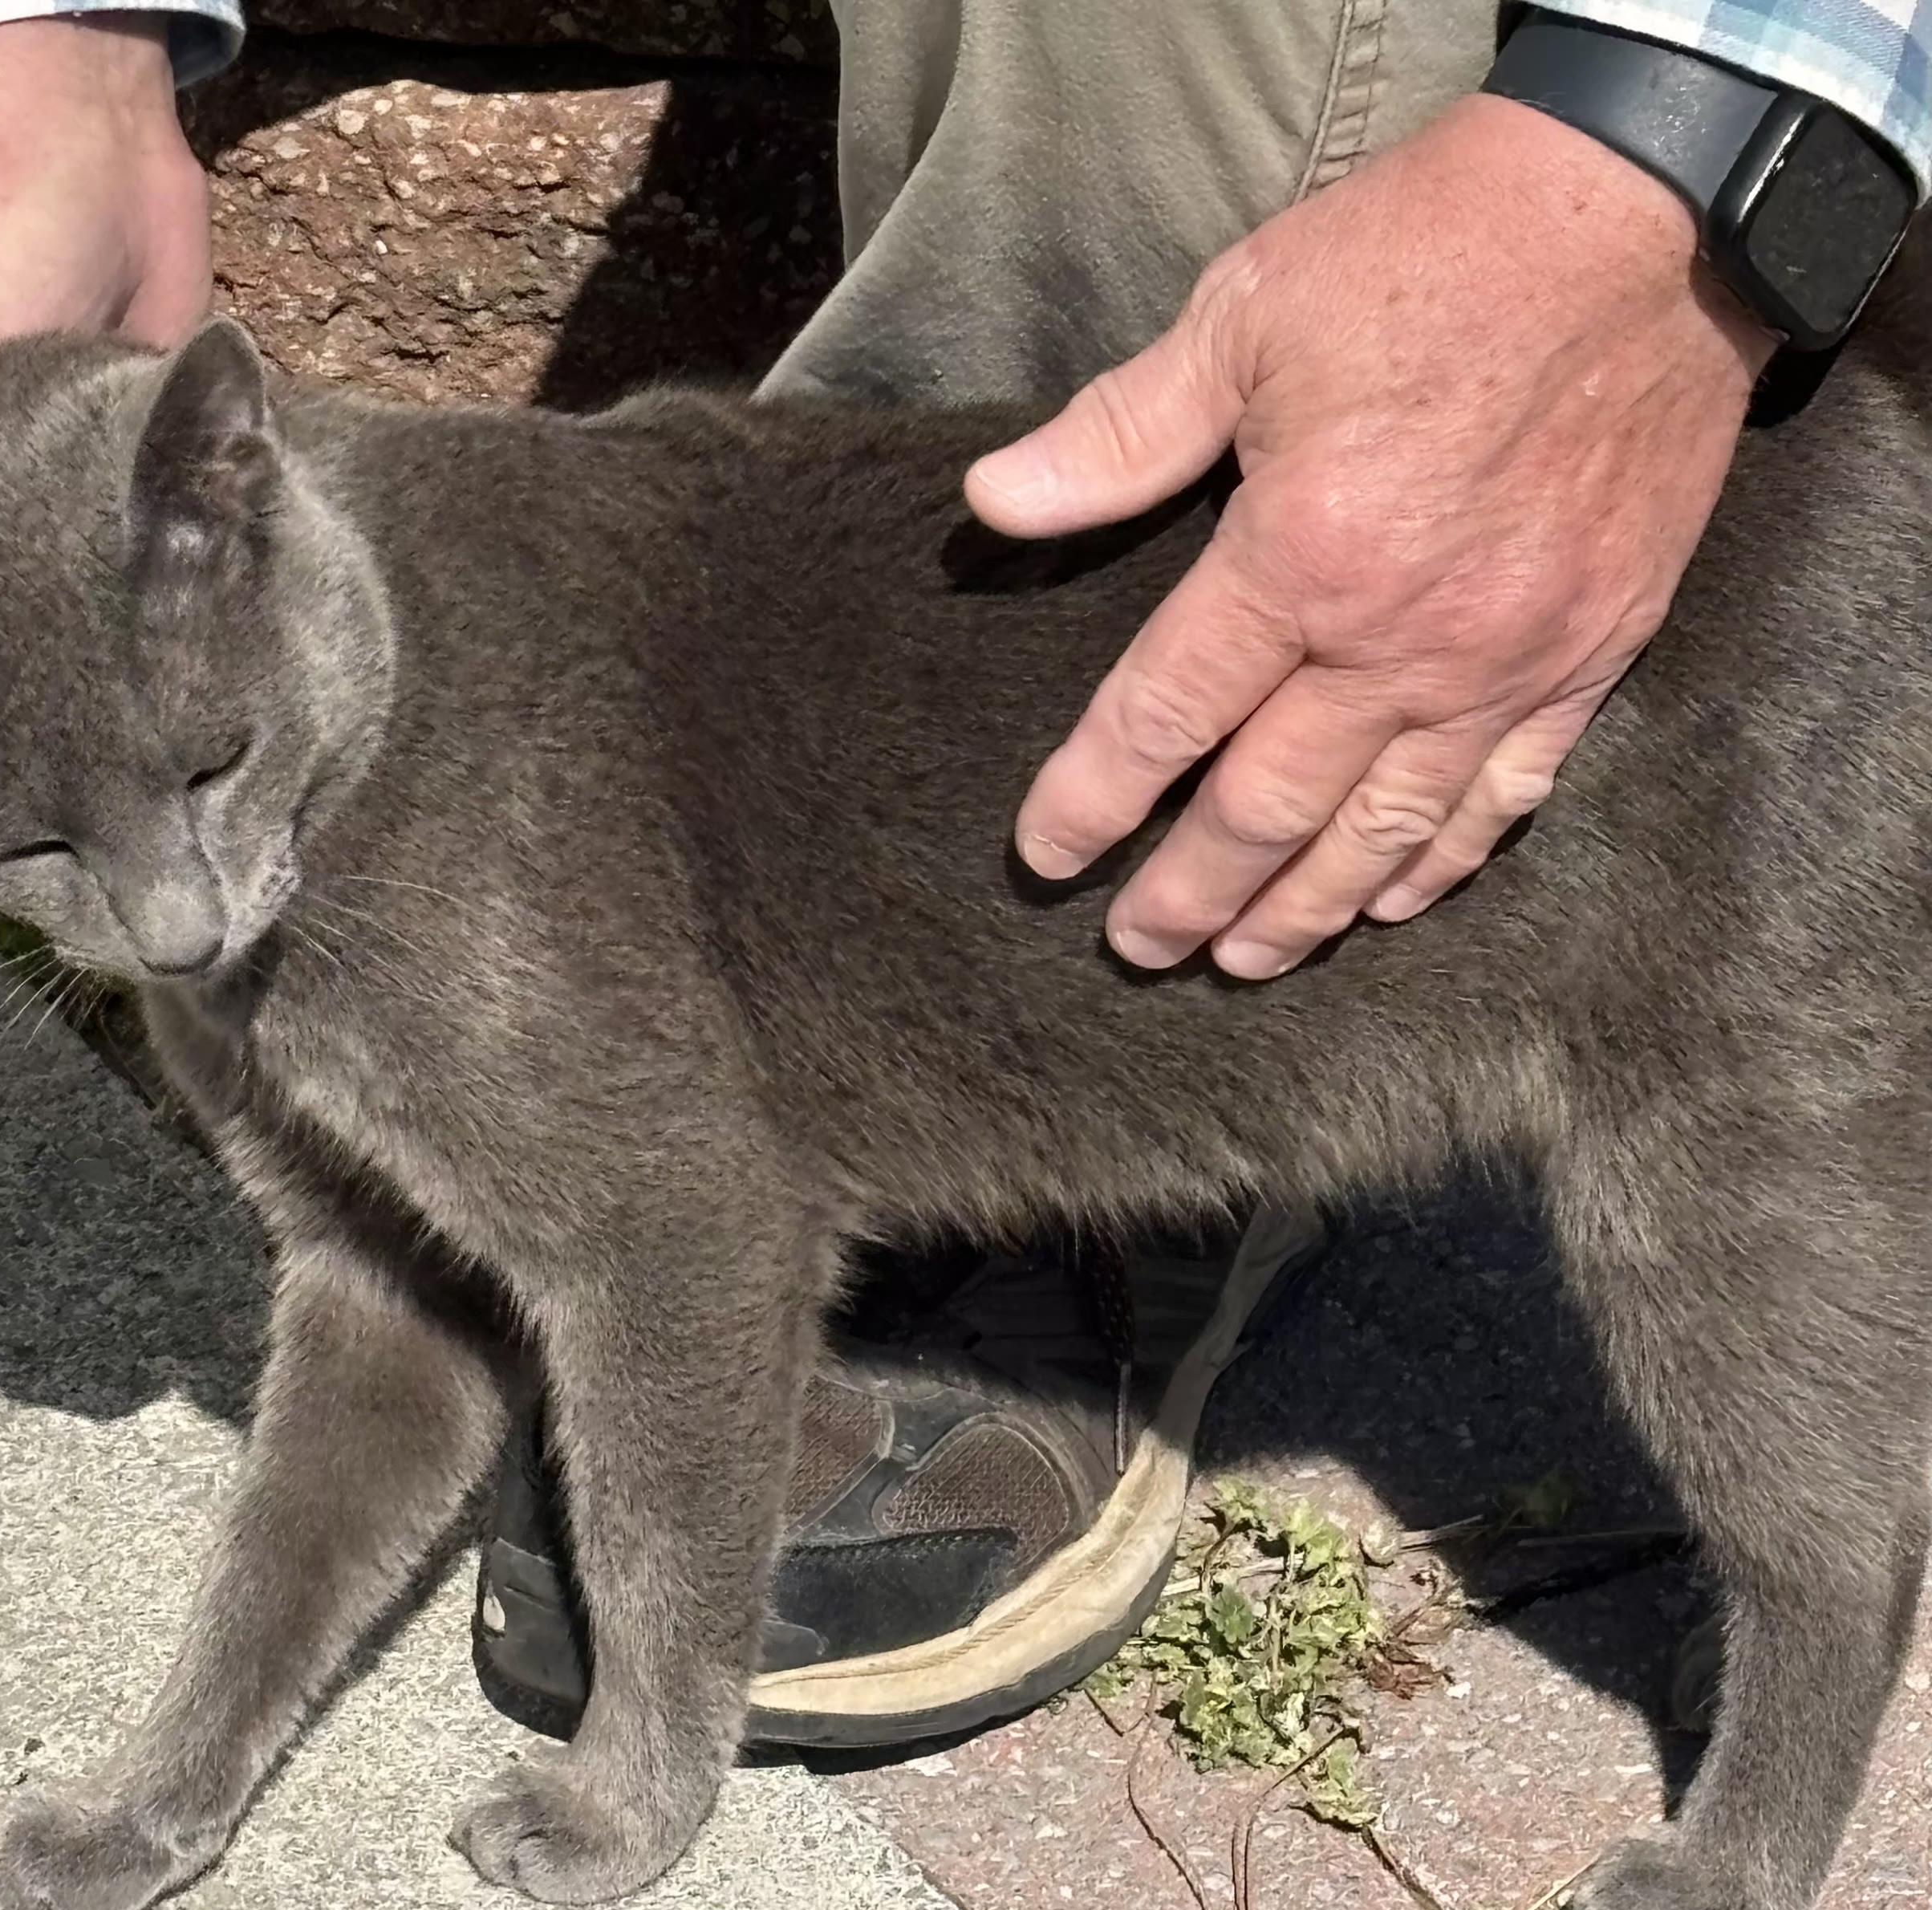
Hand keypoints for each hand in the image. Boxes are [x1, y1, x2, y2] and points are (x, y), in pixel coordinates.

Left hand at [967, 94, 1774, 977]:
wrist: (1650, 214)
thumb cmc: (1430, 252)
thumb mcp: (1245, 316)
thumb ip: (1118, 435)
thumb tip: (993, 501)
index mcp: (1299, 557)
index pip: (1163, 717)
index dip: (1092, 801)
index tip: (1046, 860)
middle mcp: (1401, 639)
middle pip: (1268, 808)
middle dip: (1191, 892)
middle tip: (1139, 951)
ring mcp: (1508, 659)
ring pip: (1386, 831)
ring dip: (1308, 909)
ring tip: (1246, 961)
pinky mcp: (1593, 649)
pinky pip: (1510, 793)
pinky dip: (1445, 861)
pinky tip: (1394, 903)